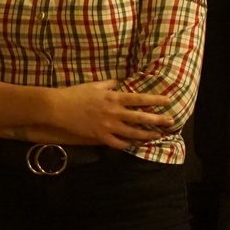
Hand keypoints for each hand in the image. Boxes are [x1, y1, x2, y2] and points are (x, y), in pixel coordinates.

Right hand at [48, 79, 172, 149]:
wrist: (57, 108)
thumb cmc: (75, 94)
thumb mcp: (94, 85)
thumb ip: (109, 84)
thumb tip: (119, 83)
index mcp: (114, 98)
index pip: (140, 99)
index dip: (156, 100)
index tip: (168, 101)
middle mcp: (114, 112)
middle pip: (141, 117)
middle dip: (158, 120)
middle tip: (171, 121)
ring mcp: (107, 126)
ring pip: (132, 133)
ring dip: (147, 135)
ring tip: (158, 136)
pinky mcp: (99, 136)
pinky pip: (117, 143)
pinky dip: (127, 145)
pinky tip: (134, 145)